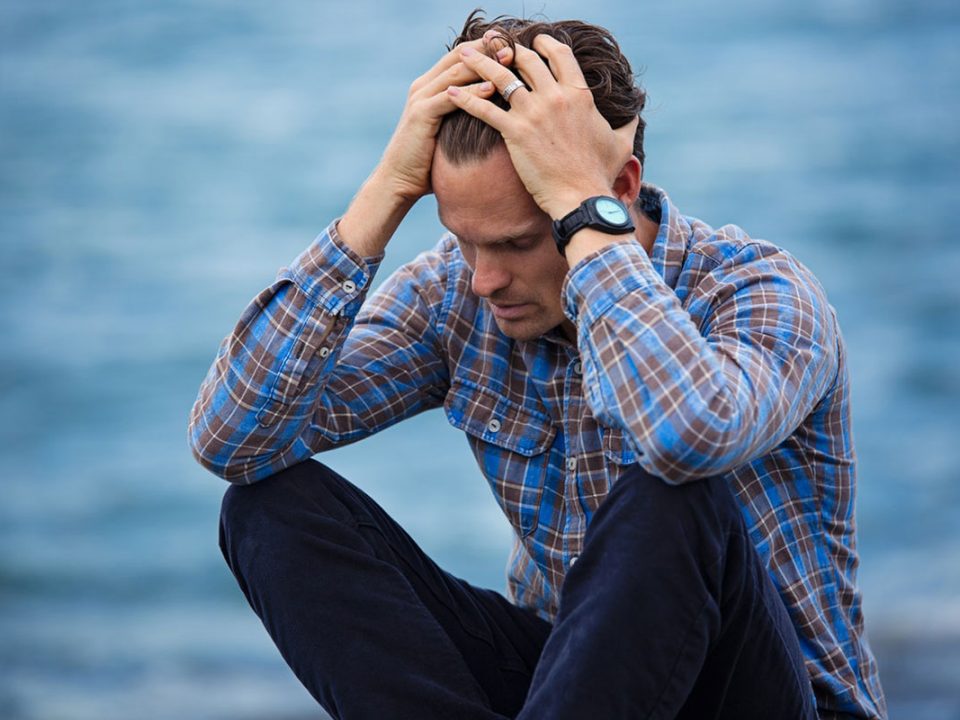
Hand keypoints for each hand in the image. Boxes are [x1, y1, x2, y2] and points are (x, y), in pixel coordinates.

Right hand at [338, 35, 502, 256]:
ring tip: (509, 60)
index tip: (512, 43)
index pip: (461, 56)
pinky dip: (472, 92)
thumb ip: (464, 114)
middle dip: (487, 49)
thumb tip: (494, 112)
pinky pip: (450, 98)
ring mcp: (420, 98)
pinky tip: (492, 89)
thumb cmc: (427, 160)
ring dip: (484, 65)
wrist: (398, 180)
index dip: (486, 47)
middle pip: (460, 56)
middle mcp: (424, 86)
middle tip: (514, 44)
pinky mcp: (421, 115)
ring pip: (456, 72)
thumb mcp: (449, 130)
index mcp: (431, 85)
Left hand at [448, 36, 637, 218]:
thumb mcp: (621, 144)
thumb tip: (636, 113)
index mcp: (579, 94)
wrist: (581, 197)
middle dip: (507, 49)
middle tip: (492, 45)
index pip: (559, 55)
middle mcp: (555, 97)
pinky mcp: (515, 132)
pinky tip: (449, 93)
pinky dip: (464, 99)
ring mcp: (534, 113)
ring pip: (500, 77)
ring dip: (479, 62)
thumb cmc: (600, 174)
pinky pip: (484, 109)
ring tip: (463, 55)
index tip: (532, 42)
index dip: (543, 44)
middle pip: (526, 60)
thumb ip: (627, 124)